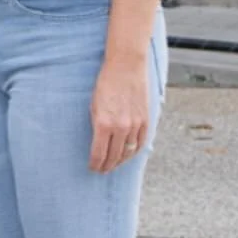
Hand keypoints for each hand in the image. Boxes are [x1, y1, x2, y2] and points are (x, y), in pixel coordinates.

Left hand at [89, 51, 149, 173]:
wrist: (126, 66)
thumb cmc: (106, 84)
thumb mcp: (94, 105)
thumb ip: (97, 125)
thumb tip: (98, 143)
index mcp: (104, 124)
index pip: (99, 154)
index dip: (95, 164)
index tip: (92, 168)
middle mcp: (121, 127)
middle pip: (114, 156)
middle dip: (106, 166)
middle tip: (101, 170)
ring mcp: (135, 125)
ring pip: (128, 152)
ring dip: (120, 161)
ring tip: (113, 165)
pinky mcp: (145, 121)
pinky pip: (140, 143)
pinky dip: (134, 151)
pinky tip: (128, 154)